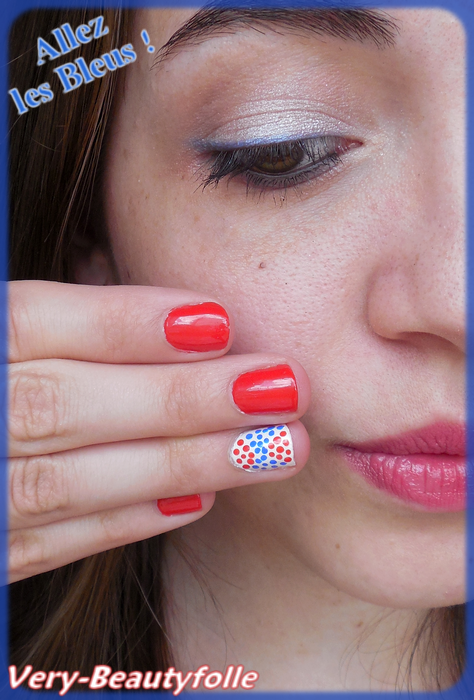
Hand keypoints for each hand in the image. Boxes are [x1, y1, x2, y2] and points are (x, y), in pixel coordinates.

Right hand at [7, 281, 309, 581]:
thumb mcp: (1, 328)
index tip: (218, 319)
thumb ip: (53, 323)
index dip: (122, 322)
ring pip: (65, 480)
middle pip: (61, 405)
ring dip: (179, 462)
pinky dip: (124, 519)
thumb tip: (166, 316)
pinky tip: (199, 500)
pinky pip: (44, 543)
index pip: (26, 324)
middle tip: (283, 387)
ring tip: (273, 446)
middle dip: (180, 399)